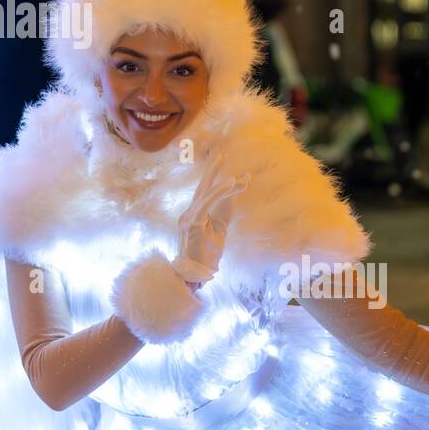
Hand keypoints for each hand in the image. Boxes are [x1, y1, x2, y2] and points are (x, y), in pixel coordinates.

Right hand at [172, 170, 249, 286]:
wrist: (194, 276)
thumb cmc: (205, 257)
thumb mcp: (218, 231)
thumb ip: (223, 213)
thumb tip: (232, 195)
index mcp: (194, 214)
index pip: (207, 194)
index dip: (221, 183)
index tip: (241, 177)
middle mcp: (188, 213)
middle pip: (202, 187)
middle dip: (212, 170)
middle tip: (222, 154)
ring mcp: (187, 217)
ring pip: (206, 194)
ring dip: (222, 183)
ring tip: (238, 177)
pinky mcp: (192, 223)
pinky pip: (206, 203)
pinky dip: (219, 192)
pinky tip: (231, 184)